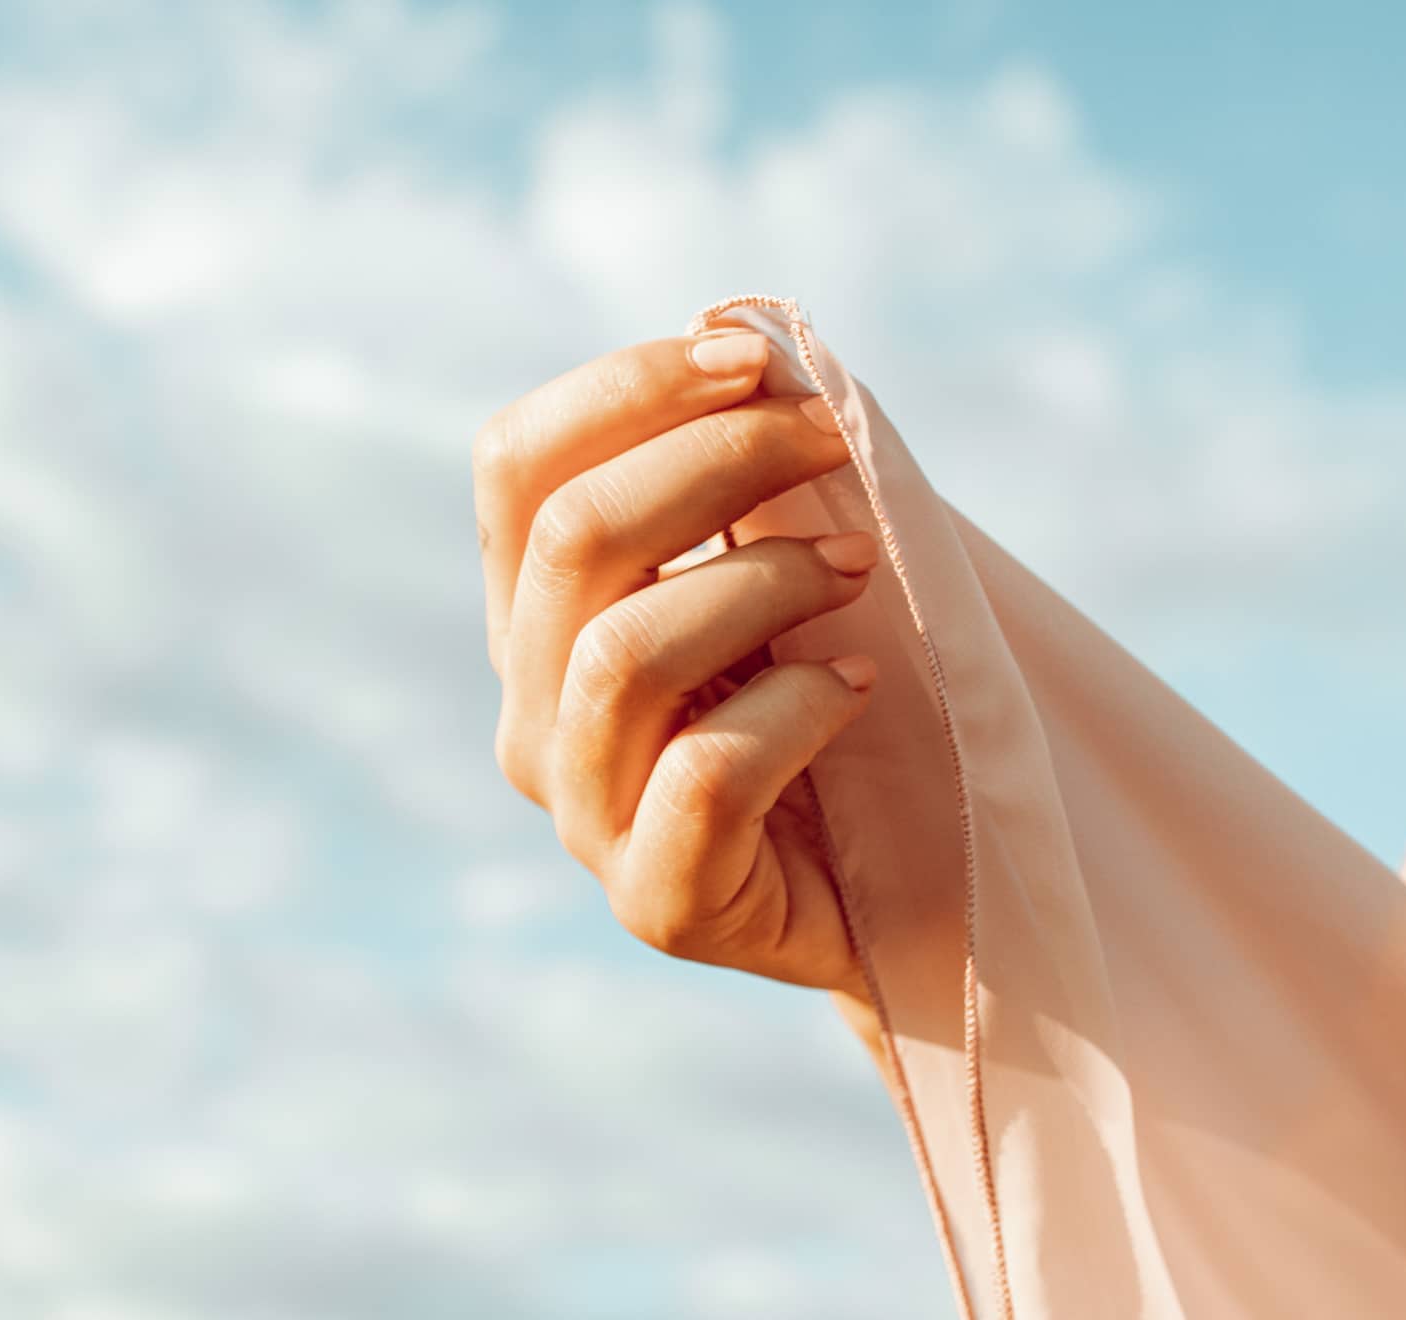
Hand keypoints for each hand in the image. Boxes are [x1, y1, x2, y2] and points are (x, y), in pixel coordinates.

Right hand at [474, 329, 882, 996]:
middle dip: (718, 457)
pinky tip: (860, 684)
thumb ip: (741, 479)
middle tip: (833, 439)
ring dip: (762, 579)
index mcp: (537, 618)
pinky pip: (707, 777)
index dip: (624, 387)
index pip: (514, 466)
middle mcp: (533, 713)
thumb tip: (742, 332)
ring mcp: (585, 815)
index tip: (753, 358)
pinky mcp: (658, 902)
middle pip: (571, 538)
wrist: (891, 897)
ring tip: (858, 565)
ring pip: (625, 654)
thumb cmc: (828, 711)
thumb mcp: (769, 574)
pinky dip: (801, 707)